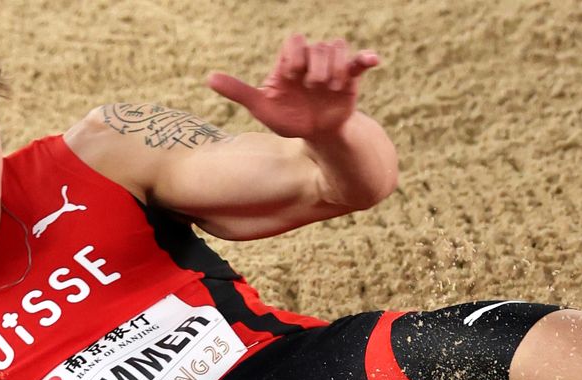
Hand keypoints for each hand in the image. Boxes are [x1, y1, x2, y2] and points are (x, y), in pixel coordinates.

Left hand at [207, 34, 381, 140]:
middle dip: (315, 66)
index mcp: (290, 63)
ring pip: (336, 48)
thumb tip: (209, 78)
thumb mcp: (262, 108)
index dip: (294, 56)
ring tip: (330, 89)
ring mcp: (331, 67)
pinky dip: (365, 58)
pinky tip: (372, 60)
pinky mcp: (349, 77)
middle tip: (312, 87)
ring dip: (334, 68)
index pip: (294, 42)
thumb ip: (238, 91)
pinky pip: (359, 60)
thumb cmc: (288, 119)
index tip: (292, 76)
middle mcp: (311, 60)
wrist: (316, 136)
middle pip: (317, 46)